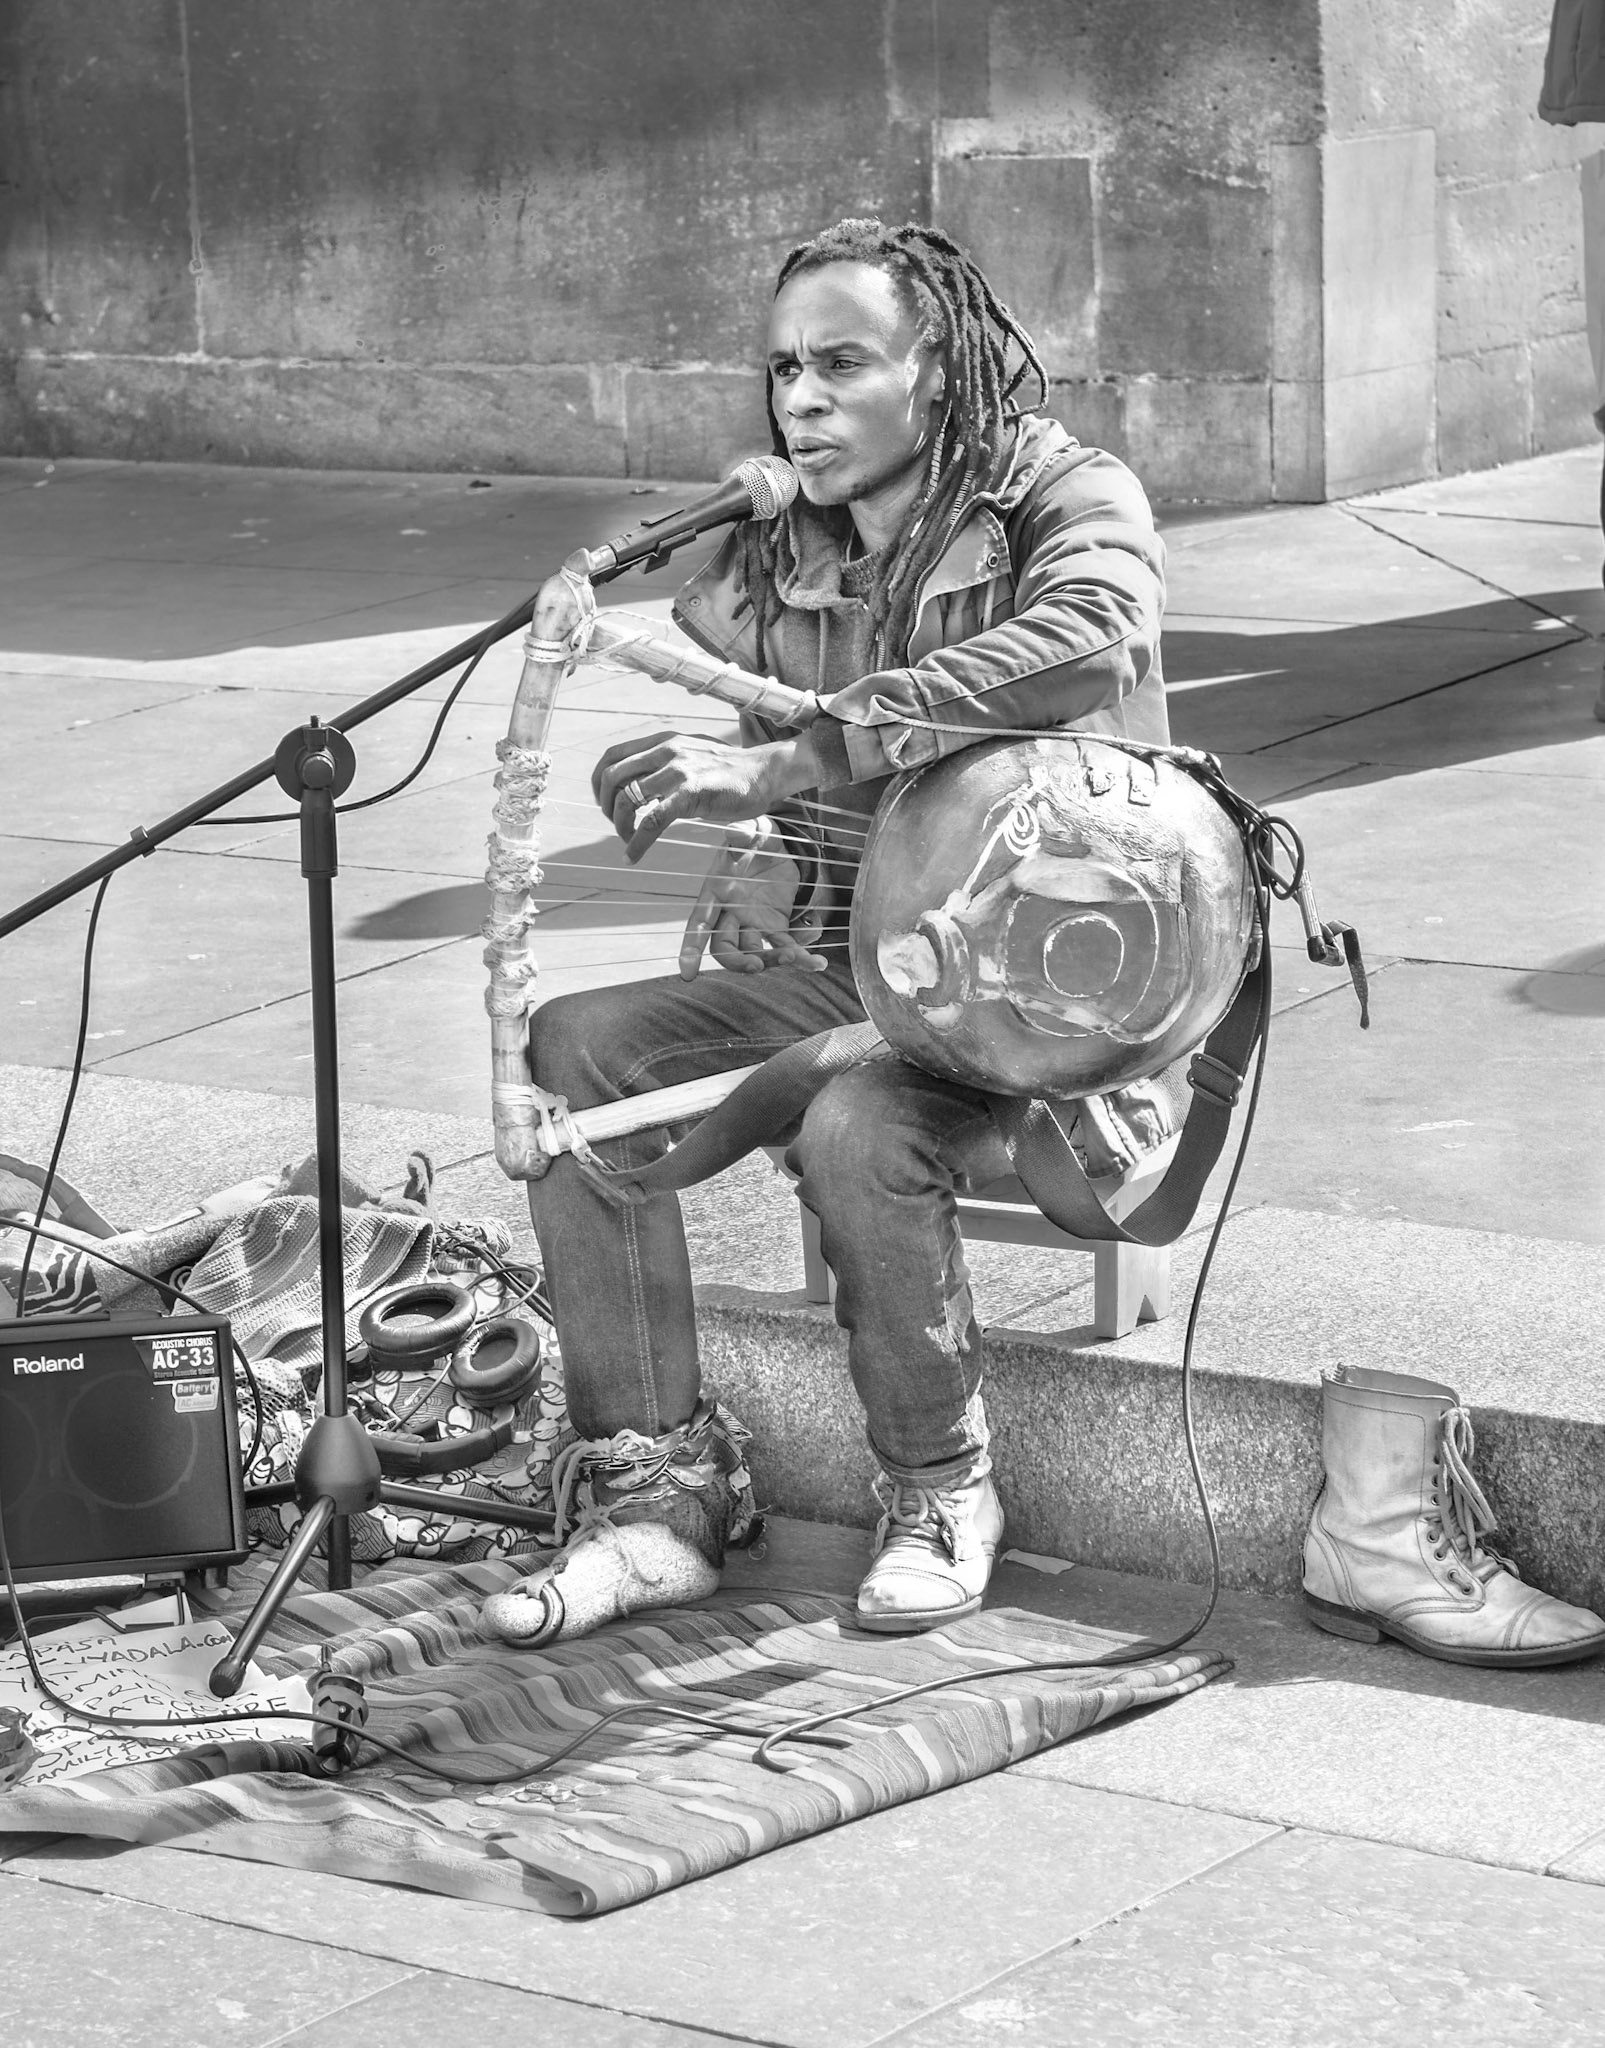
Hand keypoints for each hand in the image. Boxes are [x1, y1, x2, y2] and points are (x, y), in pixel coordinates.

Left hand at [593, 730, 819, 861]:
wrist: (765, 771)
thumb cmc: (731, 769)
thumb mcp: (692, 755)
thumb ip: (667, 764)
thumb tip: (646, 782)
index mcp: (663, 741)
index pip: (613, 755)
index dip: (599, 780)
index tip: (604, 800)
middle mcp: (665, 751)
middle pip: (612, 776)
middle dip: (605, 804)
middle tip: (615, 823)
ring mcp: (677, 772)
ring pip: (628, 800)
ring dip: (619, 825)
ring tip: (627, 840)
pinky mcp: (690, 794)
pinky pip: (651, 822)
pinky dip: (636, 843)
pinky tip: (632, 856)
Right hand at [678, 821, 828, 978]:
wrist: (782, 844)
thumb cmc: (759, 836)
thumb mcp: (753, 828)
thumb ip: (743, 832)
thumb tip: (734, 834)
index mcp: (716, 890)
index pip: (699, 923)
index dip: (691, 947)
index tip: (687, 972)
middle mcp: (730, 912)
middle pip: (725, 948)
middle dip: (737, 962)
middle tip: (756, 964)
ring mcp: (752, 922)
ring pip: (754, 953)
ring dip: (770, 961)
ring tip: (792, 957)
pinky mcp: (775, 926)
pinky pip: (785, 946)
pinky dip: (801, 958)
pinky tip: (817, 963)